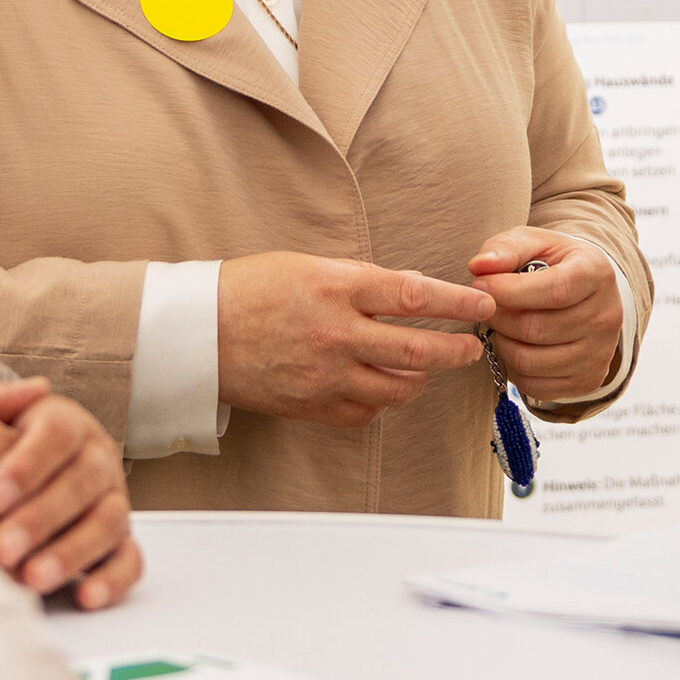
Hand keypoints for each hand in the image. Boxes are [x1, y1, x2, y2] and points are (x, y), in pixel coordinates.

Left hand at [0, 378, 143, 607]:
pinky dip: (113, 580)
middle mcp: (97, 458)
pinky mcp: (119, 542)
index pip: (57, 433)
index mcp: (64, 421)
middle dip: (43, 517)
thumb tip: (29, 389)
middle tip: (3, 548)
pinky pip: (129, 560)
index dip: (28, 464)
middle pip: (85, 480)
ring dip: (73, 551)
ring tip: (33, 579)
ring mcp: (113, 500)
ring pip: (110, 521)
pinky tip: (85, 597)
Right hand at [216, 252, 494, 428]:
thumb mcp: (310, 266)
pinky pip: (366, 412)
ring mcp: (324, 376)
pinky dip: (383, 401)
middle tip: (473, 347)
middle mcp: (335, 335)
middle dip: (456, 351)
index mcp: (336, 289)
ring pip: (397, 389)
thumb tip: (410, 294)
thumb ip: (361, 282)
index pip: (414, 297)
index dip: (457, 303)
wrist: (196, 332)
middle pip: (417, 351)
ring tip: (427, 367)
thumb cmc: (250, 290)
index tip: (482, 305)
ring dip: (421, 379)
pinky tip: (384, 387)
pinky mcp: (311, 406)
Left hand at [470, 228, 622, 405]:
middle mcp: (606, 316)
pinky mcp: (588, 381)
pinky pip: (535, 386)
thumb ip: (506, 248)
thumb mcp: (534, 243)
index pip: (555, 289)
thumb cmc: (554, 265)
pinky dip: (515, 368)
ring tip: (502, 325)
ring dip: (503, 344)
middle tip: (485, 307)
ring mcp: (600, 353)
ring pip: (531, 361)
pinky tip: (517, 345)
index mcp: (596, 274)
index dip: (510, 290)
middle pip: (536, 329)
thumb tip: (479, 266)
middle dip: (499, 318)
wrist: (588, 294)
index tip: (480, 284)